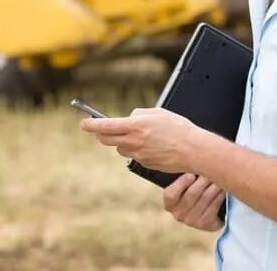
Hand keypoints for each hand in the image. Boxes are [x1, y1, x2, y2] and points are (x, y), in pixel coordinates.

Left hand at [80, 107, 203, 172]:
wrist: (192, 149)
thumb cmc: (178, 128)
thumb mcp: (157, 112)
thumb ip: (139, 114)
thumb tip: (128, 118)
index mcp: (135, 126)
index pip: (105, 126)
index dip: (91, 125)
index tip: (84, 123)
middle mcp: (133, 141)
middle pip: (106, 140)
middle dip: (101, 134)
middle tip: (103, 129)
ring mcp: (138, 154)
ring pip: (120, 148)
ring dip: (122, 142)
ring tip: (140, 136)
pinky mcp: (144, 164)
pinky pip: (134, 155)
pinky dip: (137, 149)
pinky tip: (152, 145)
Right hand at [163, 173, 224, 231]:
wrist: (206, 209)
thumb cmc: (193, 188)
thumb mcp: (185, 183)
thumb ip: (186, 174)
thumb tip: (191, 161)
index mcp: (169, 204)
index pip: (171, 194)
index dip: (181, 183)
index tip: (191, 175)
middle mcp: (179, 215)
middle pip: (192, 193)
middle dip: (204, 179)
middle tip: (213, 168)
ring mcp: (192, 221)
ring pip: (206, 197)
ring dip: (215, 184)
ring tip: (221, 174)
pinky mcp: (206, 224)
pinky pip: (215, 205)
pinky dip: (220, 194)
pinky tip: (224, 188)